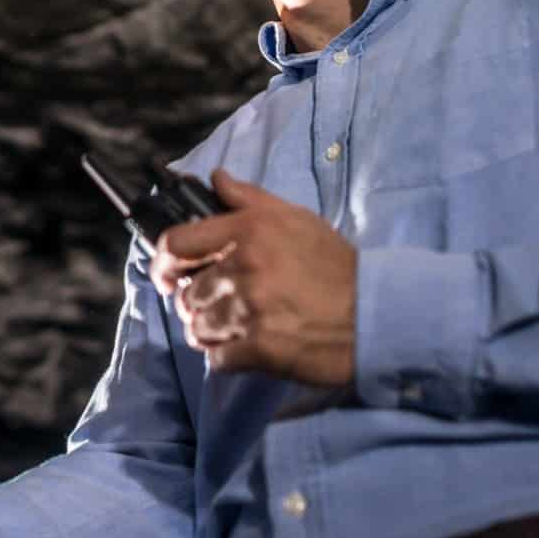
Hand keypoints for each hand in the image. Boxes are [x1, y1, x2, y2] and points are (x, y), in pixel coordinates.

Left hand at [147, 169, 357, 385]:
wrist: (376, 312)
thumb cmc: (336, 266)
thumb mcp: (297, 219)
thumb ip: (249, 198)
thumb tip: (216, 179)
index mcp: (250, 230)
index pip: (176, 242)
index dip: (162, 262)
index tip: (167, 274)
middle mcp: (245, 266)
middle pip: (187, 293)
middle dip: (198, 303)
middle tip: (221, 306)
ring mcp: (251, 309)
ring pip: (198, 327)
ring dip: (212, 332)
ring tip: (237, 328)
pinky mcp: (261, 348)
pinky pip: (217, 358)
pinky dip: (226, 358)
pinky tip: (247, 349)